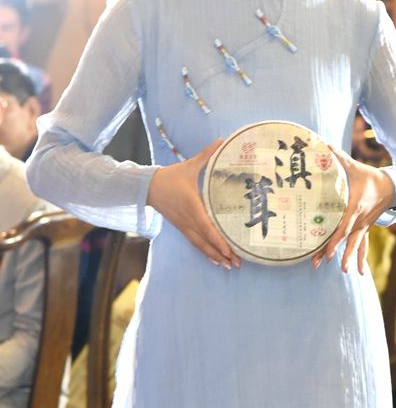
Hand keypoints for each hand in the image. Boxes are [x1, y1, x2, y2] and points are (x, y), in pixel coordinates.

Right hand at [147, 139, 240, 269]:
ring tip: (228, 266)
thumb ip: (207, 155)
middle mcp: (188, 219)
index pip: (206, 225)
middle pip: (205, 240)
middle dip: (221, 253)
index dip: (217, 239)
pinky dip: (205, 252)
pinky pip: (195, 243)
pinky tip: (215, 260)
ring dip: (214, 256)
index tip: (229, 250)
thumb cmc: (171, 176)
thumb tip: (222, 140)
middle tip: (236, 264)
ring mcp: (183, 225)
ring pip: (200, 245)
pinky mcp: (181, 228)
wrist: (147, 187)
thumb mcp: (190, 165)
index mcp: (191, 205)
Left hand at [311, 146, 395, 273]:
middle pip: (347, 238)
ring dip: (348, 258)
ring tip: (345, 271)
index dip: (335, 238)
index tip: (328, 250)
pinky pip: (361, 245)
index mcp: (355, 207)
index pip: (344, 225)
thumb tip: (325, 144)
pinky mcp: (365, 228)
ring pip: (354, 244)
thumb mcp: (355, 167)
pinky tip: (358, 272)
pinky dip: (360, 257)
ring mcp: (364, 226)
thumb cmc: (370, 177)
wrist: (392, 187)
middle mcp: (360, 220)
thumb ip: (339, 158)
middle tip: (326, 264)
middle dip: (336, 251)